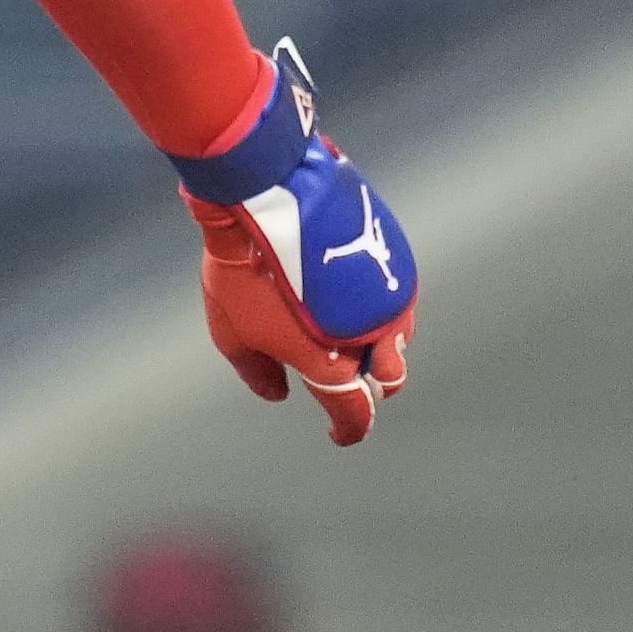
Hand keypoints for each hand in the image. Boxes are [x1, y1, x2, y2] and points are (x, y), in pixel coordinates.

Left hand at [189, 134, 417, 446]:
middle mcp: (373, 340)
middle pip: (388, 381)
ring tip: (353, 333)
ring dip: (382, 346)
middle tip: (349, 379)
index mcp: (333, 366)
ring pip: (400, 341)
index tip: (339, 433)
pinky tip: (355, 294)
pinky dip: (382, 307)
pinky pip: (398, 299)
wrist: (265, 199)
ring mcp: (390, 300)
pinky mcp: (395, 263)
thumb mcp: (232, 332)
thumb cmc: (242, 269)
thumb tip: (277, 393)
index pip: (354, 413)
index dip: (348, 430)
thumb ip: (257, 371)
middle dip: (372, 386)